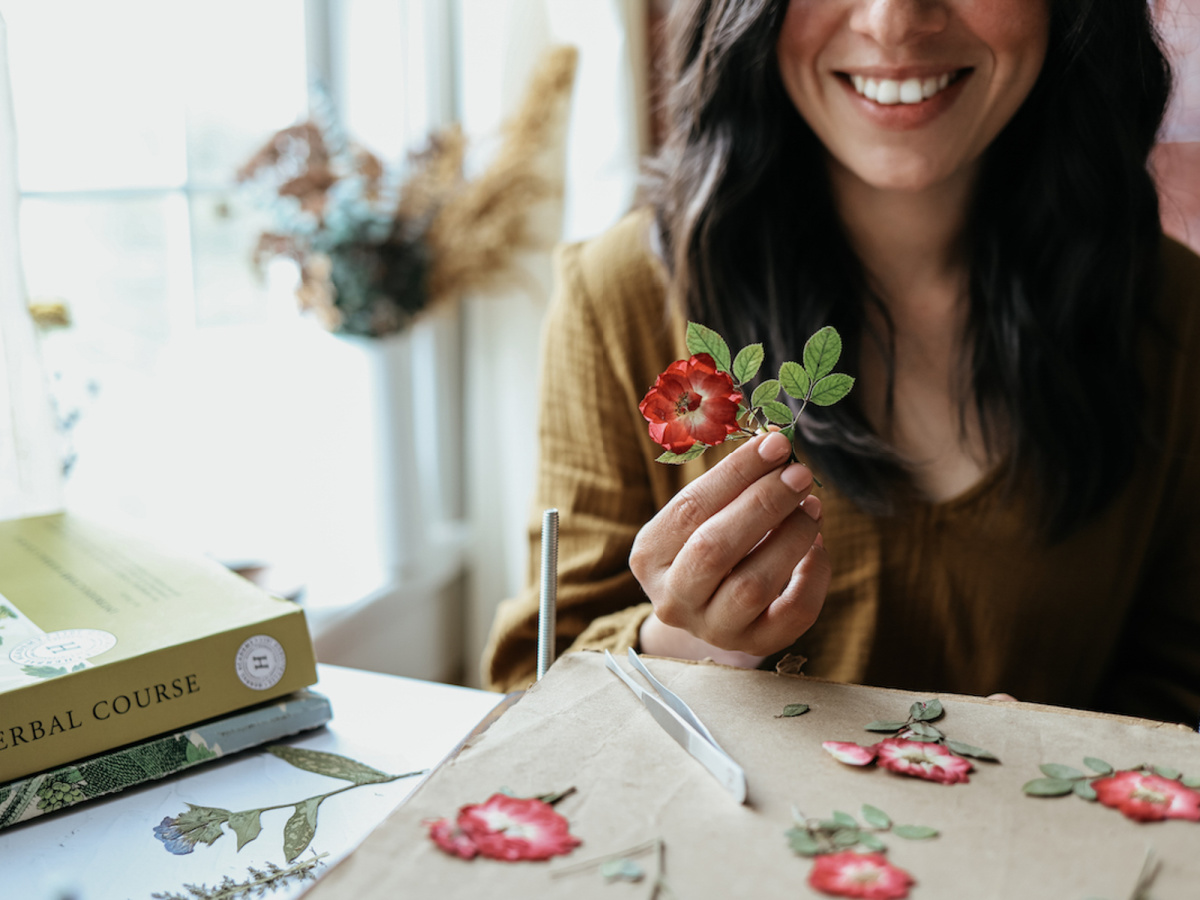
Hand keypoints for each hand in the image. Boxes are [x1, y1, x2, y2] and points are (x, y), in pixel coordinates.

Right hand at [631, 431, 830, 660]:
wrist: (713, 606)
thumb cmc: (709, 542)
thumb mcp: (706, 514)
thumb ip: (734, 483)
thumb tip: (777, 444)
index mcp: (649, 556)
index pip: (689, 508)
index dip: (736, 473)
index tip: (775, 443)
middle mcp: (673, 598)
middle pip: (714, 550)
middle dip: (763, 504)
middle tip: (799, 472)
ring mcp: (713, 628)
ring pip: (753, 585)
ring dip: (790, 537)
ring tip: (811, 505)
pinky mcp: (754, 644)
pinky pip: (792, 614)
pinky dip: (813, 574)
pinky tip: (817, 544)